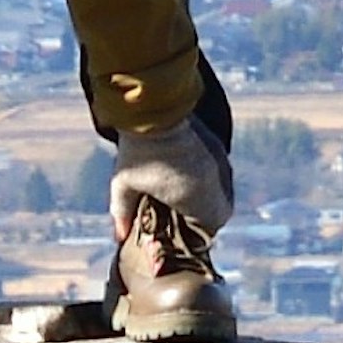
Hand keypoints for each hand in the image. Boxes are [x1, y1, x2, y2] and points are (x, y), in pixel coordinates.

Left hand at [111, 111, 234, 236]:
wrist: (154, 106)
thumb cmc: (138, 151)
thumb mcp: (124, 185)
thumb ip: (122, 213)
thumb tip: (119, 236)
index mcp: (198, 199)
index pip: (211, 229)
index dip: (198, 234)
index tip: (183, 232)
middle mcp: (216, 182)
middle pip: (221, 210)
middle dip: (206, 215)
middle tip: (184, 214)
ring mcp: (219, 161)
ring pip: (223, 188)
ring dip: (210, 195)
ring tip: (187, 193)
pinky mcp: (216, 144)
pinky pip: (221, 169)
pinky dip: (210, 177)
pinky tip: (190, 173)